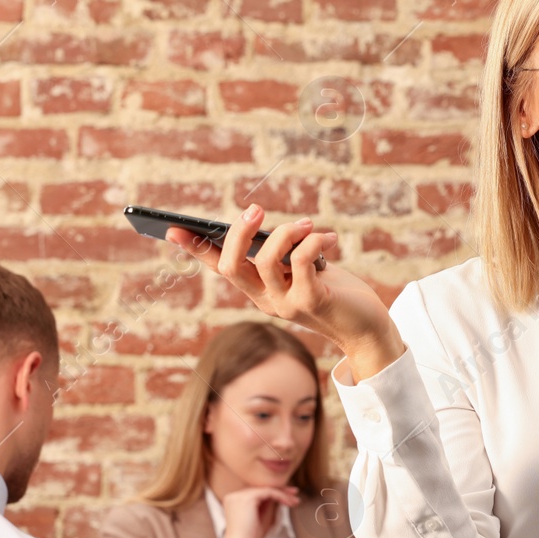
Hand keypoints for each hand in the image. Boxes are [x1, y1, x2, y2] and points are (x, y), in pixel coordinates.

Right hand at [167, 207, 403, 378]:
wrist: (367, 328)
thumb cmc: (336, 292)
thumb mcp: (304, 269)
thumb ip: (284, 252)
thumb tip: (266, 223)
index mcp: (259, 290)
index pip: (220, 268)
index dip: (196, 249)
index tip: (172, 228)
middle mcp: (265, 300)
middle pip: (232, 265)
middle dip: (238, 232)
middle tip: (256, 209)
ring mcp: (285, 304)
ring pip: (265, 260)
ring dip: (286, 232)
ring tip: (309, 226)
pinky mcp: (311, 302)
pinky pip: (300, 260)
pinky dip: (313, 241)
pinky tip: (331, 240)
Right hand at [218, 486, 300, 537]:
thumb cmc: (251, 537)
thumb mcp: (262, 517)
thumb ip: (269, 505)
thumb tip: (280, 494)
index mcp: (235, 500)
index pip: (258, 493)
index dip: (274, 493)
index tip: (288, 498)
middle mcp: (235, 495)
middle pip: (262, 489)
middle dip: (280, 491)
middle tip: (295, 494)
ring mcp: (239, 495)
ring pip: (266, 489)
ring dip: (283, 494)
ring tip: (295, 501)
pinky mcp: (247, 498)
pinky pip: (268, 492)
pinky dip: (280, 496)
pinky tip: (289, 503)